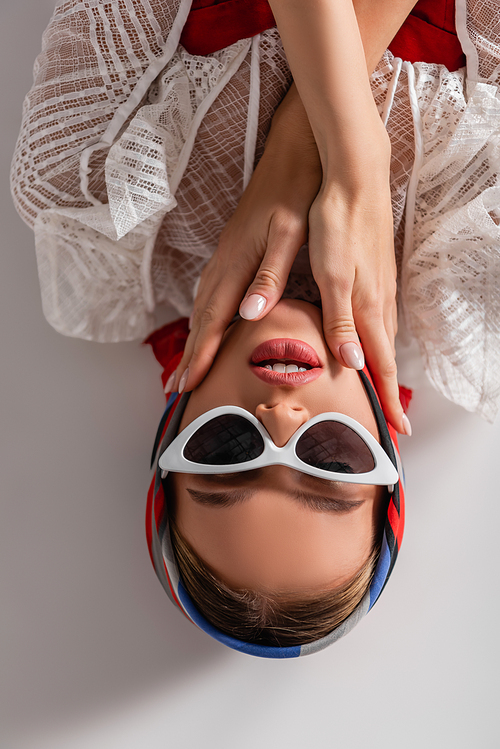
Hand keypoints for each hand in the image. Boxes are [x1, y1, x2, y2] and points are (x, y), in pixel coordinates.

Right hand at [174, 87, 321, 393]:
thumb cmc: (297, 191)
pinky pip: (212, 290)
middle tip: (177, 388)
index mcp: (238, 263)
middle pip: (202, 317)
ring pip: (204, 304)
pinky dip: (207, 315)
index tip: (188, 384)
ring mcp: (228, 253)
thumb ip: (270, 275)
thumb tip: (250, 313)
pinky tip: (210, 321)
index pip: (214, 320)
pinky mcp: (235, 247)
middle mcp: (226, 261)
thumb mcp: (290, 234)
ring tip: (188, 363)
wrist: (295, 149)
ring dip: (196, 336)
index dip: (202, 355)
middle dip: (190, 354)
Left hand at [307, 143, 407, 434]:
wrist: (354, 180)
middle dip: (387, 391)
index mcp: (368, 307)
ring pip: (383, 338)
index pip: (379, 366)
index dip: (387, 399)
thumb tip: (354, 364)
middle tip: (392, 420)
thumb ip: (341, 321)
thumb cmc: (338, 225)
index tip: (397, 431)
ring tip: (381, 388)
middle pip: (385, 357)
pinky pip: (378, 318)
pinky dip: (377, 340)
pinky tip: (370, 338)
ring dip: (382, 367)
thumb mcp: (332, 276)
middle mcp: (379, 302)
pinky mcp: (373, 273)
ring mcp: (379, 287)